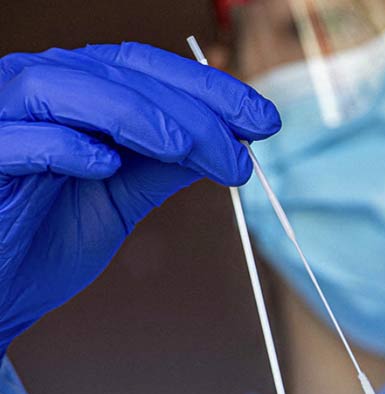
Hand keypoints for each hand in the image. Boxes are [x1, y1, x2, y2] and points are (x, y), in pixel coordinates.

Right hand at [0, 43, 279, 354]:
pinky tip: (106, 166)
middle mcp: (42, 90)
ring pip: (68, 88)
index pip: (152, 70)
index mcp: (80, 93)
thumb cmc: (47, 238)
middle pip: (122, 75)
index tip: (264, 121)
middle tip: (240, 154)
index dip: (211, 89)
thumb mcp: (122, 196)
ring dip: (137, 115)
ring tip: (186, 150)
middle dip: (192, 111)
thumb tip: (230, 146)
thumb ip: (165, 165)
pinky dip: (63, 145)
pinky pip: (17, 138)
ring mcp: (3, 119)